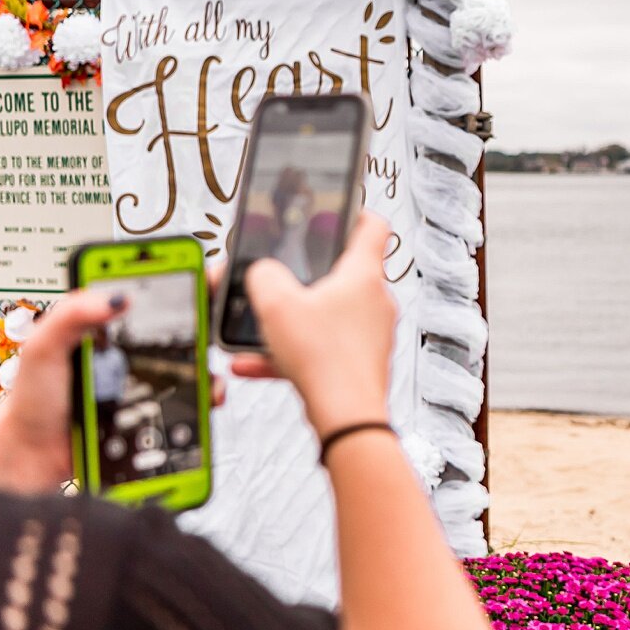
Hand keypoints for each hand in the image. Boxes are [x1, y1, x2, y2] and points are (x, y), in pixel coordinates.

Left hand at [0, 289, 231, 494]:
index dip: (167, 276)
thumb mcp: (43, 348)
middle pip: (172, 324)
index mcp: (97, 326)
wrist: (37, 455)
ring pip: (186, 360)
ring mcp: (140, 376)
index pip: (137, 290)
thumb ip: (71, 316)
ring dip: (205, 361)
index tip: (193, 270)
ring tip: (208, 365)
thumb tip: (115, 298)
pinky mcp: (150, 405)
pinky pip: (184, 396)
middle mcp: (123, 348)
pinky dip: (201, 394)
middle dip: (199, 318)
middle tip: (212, 317)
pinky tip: (202, 396)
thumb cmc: (32, 402)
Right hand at [229, 213, 395, 433]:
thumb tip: (263, 273)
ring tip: (258, 328)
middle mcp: (376, 302)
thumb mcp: (275, 304)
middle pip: (343, 274)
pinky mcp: (360, 363)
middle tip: (281, 277)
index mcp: (364, 275)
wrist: (347, 419)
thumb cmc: (324, 360)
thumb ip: (263, 276)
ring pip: (326, 316)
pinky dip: (290, 353)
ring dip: (291, 320)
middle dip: (307, 275)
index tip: (337, 209)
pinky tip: (253, 364)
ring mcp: (371, 334)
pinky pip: (321, 349)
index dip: (355, 211)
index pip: (372, 227)